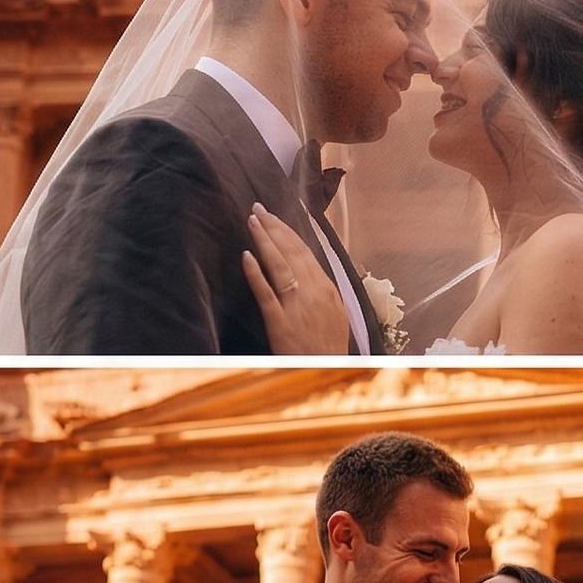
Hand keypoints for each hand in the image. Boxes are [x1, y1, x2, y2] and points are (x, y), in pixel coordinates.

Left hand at [242, 207, 349, 353]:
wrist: (328, 373)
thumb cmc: (328, 347)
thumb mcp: (336, 314)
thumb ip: (323, 291)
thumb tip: (311, 270)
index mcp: (326, 289)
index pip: (304, 251)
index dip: (286, 231)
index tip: (273, 216)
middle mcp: (313, 293)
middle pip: (291, 252)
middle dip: (273, 227)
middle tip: (257, 209)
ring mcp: (297, 307)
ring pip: (279, 266)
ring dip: (265, 240)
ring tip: (252, 222)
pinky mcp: (280, 324)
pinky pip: (266, 294)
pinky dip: (256, 273)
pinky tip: (246, 256)